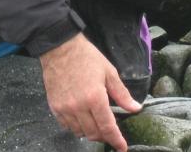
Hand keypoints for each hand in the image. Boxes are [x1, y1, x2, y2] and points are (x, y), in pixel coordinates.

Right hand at [40, 33, 140, 150]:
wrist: (60, 48)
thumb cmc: (86, 57)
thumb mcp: (109, 72)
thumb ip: (122, 94)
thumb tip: (135, 108)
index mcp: (95, 98)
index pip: (108, 127)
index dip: (116, 140)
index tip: (121, 147)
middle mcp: (79, 107)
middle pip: (93, 133)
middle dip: (104, 136)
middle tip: (109, 132)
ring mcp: (65, 108)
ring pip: (79, 132)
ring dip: (89, 132)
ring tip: (95, 123)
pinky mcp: (54, 107)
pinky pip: (66, 126)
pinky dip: (75, 127)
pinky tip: (81, 118)